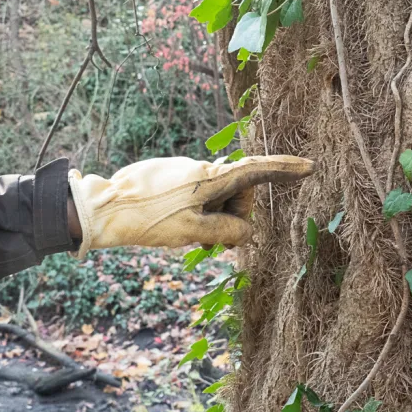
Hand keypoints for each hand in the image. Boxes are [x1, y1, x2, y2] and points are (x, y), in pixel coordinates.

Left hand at [67, 155, 313, 256]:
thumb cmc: (148, 221)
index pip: (258, 170)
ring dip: (213, 219)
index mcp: (211, 178)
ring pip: (216, 197)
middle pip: (237, 192)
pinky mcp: (170, 176)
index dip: (285, 170)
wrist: (102, 209)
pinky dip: (197, 213)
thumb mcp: (193, 233)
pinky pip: (196, 195)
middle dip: (234, 216)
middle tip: (214, 244)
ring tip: (192, 241)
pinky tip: (175, 228)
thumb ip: (228, 233)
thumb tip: (247, 234)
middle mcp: (201, 169)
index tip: (309, 166)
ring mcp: (185, 171)